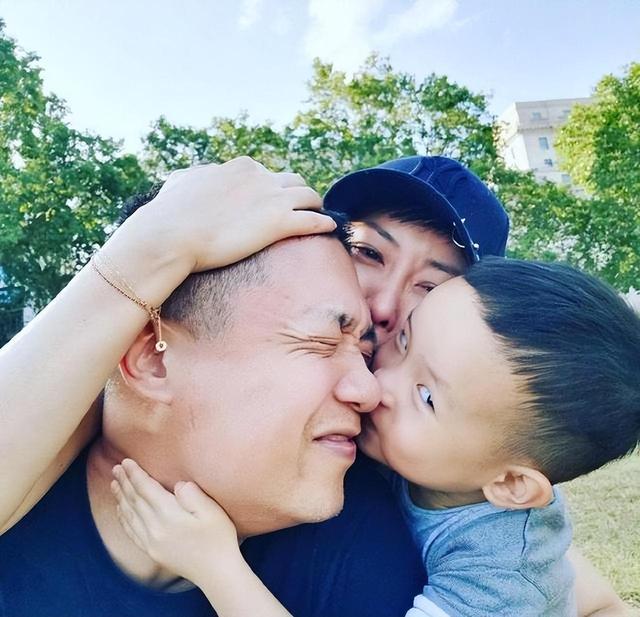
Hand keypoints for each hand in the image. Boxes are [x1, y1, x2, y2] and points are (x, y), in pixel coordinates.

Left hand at [111, 459, 239, 584]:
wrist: (217, 572)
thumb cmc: (219, 538)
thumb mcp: (212, 511)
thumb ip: (193, 494)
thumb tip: (177, 485)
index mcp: (169, 515)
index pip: (146, 489)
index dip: (135, 474)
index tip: (126, 461)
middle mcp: (155, 528)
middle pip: (134, 500)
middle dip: (125, 482)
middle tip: (116, 467)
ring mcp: (151, 542)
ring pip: (130, 515)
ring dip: (121, 497)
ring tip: (114, 483)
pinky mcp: (152, 551)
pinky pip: (131, 531)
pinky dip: (123, 518)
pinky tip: (121, 510)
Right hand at [122, 156, 333, 273]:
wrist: (172, 234)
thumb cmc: (171, 213)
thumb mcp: (182, 183)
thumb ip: (195, 177)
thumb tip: (193, 178)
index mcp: (241, 166)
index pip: (268, 173)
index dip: (275, 188)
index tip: (276, 201)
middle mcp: (261, 177)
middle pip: (295, 182)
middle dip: (300, 195)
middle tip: (305, 209)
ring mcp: (272, 199)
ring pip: (310, 197)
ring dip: (316, 207)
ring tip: (321, 218)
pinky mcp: (279, 223)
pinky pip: (314, 220)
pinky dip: (325, 224)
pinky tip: (330, 229)